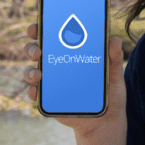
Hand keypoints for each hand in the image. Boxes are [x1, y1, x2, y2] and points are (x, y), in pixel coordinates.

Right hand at [22, 23, 126, 137]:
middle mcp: (55, 65)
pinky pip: (35, 94)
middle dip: (32, 48)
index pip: (50, 35)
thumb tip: (114, 39)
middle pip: (35, 51)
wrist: (107, 120)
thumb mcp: (114, 74)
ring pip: (31, 72)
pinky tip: (36, 90)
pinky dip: (33, 92)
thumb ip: (114, 58)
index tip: (38, 24)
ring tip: (38, 75)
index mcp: (68, 52)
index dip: (40, 27)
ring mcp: (50, 82)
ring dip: (30, 72)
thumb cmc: (109, 92)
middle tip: (38, 51)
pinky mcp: (49, 100)